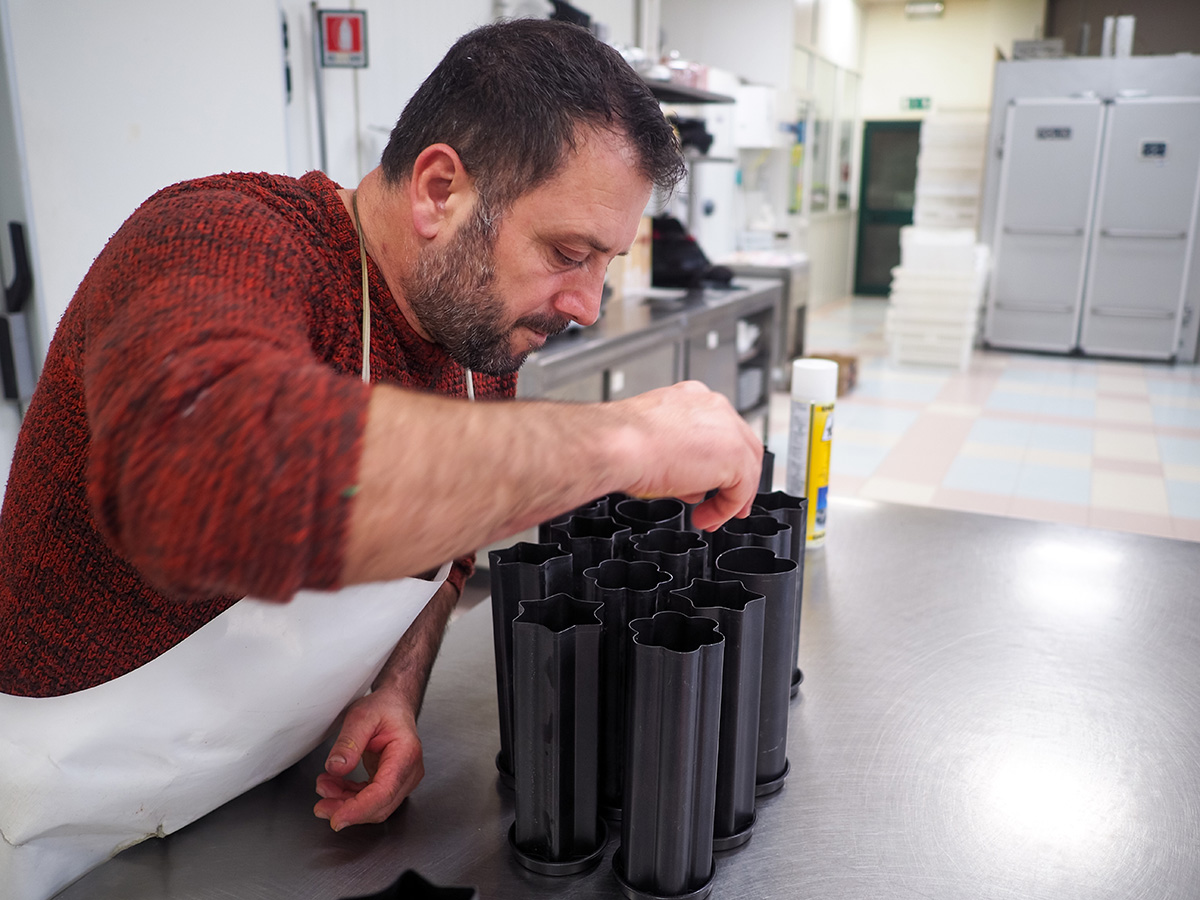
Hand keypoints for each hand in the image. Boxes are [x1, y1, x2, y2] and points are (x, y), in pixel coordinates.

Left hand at [313, 687, 423, 830]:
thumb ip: (348, 742)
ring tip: (324, 787)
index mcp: (405, 754)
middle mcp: (409, 771)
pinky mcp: (391, 783)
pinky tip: (334, 786)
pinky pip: (370, 800)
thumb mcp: (361, 716)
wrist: (395, 706)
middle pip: (379, 805)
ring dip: (346, 803)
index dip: (360, 809)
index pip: (385, 792)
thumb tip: (336, 767)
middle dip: (347, 810)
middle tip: (321, 806)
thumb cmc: (385, 708)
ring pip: (374, 807)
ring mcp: (402, 780)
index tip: (337, 818)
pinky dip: (350, 797)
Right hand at [614, 381, 762, 530]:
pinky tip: (705, 517)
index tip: (709, 479)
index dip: (717, 459)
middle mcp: (713, 408)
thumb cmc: (621, 442)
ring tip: (709, 515)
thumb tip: (681, 477)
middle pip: (741, 445)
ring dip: (730, 497)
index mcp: (692, 398)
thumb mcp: (651, 441)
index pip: (718, 429)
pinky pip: (741, 490)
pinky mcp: (735, 457)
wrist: (617, 445)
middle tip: (724, 501)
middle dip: (735, 478)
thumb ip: (676, 454)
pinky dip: (725, 509)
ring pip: (746, 468)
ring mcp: (728, 430)